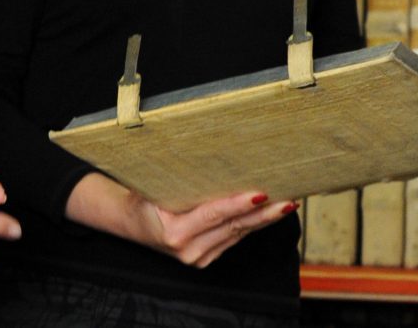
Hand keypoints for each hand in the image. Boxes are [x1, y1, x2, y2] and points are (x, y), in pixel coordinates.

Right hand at [135, 190, 296, 267]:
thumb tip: (211, 158)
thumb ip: (181, 181)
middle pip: (233, 227)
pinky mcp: (204, 260)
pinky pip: (232, 239)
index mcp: (174, 232)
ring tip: (285, 204)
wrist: (129, 223)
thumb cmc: (142, 198)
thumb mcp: (154, 187)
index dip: (238, 204)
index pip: (214, 214)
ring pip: (238, 235)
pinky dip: (250, 226)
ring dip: (263, 220)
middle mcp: (188, 250)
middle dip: (263, 214)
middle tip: (288, 201)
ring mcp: (197, 258)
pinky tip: (266, 214)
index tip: (261, 194)